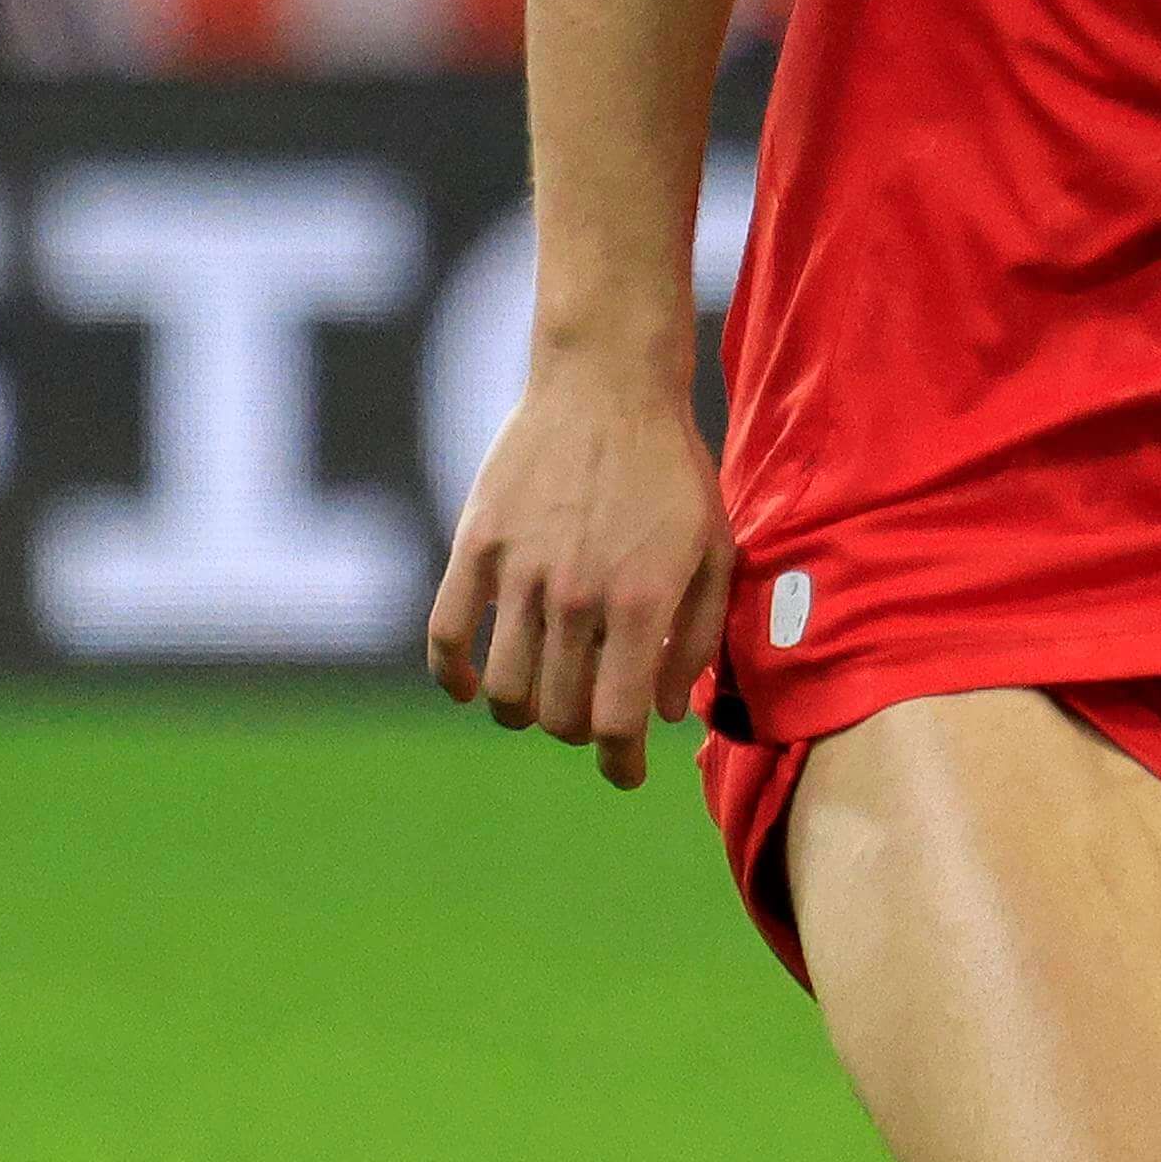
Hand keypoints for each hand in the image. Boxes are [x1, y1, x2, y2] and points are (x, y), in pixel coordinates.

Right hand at [424, 353, 733, 786]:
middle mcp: (576, 596)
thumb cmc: (673, 471)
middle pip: (557, 713)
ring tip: (540, 702)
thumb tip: (668, 713)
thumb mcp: (716, 551)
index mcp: (641, 602)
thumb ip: (698, 637)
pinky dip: (453, 676)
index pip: (616, 720)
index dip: (619, 762)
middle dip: (577, 732)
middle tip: (592, 719)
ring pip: (504, 688)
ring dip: (521, 711)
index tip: (625, 774)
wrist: (607, 387)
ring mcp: (518, 573)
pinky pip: (444, 636)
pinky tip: (470, 687)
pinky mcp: (474, 547)